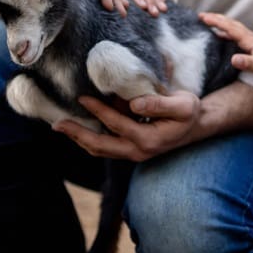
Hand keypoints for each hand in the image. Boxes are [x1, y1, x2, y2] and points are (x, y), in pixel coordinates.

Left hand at [53, 90, 201, 161]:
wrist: (196, 127)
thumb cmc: (189, 112)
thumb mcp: (183, 104)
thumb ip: (159, 104)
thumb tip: (134, 103)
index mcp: (149, 139)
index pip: (117, 125)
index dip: (98, 111)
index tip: (82, 98)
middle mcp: (137, 151)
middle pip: (100, 146)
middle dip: (77, 134)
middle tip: (57, 124)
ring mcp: (132, 153)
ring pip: (99, 150)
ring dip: (79, 138)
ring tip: (61, 126)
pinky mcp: (129, 150)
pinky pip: (104, 147)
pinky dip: (88, 138)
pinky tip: (78, 127)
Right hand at [199, 12, 252, 82]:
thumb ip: (248, 63)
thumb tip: (232, 59)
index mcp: (250, 40)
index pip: (230, 28)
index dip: (216, 22)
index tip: (202, 17)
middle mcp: (251, 38)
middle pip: (231, 24)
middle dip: (217, 19)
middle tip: (201, 16)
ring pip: (234, 29)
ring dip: (222, 24)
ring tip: (210, 23)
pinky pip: (237, 36)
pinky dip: (228, 33)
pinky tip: (224, 38)